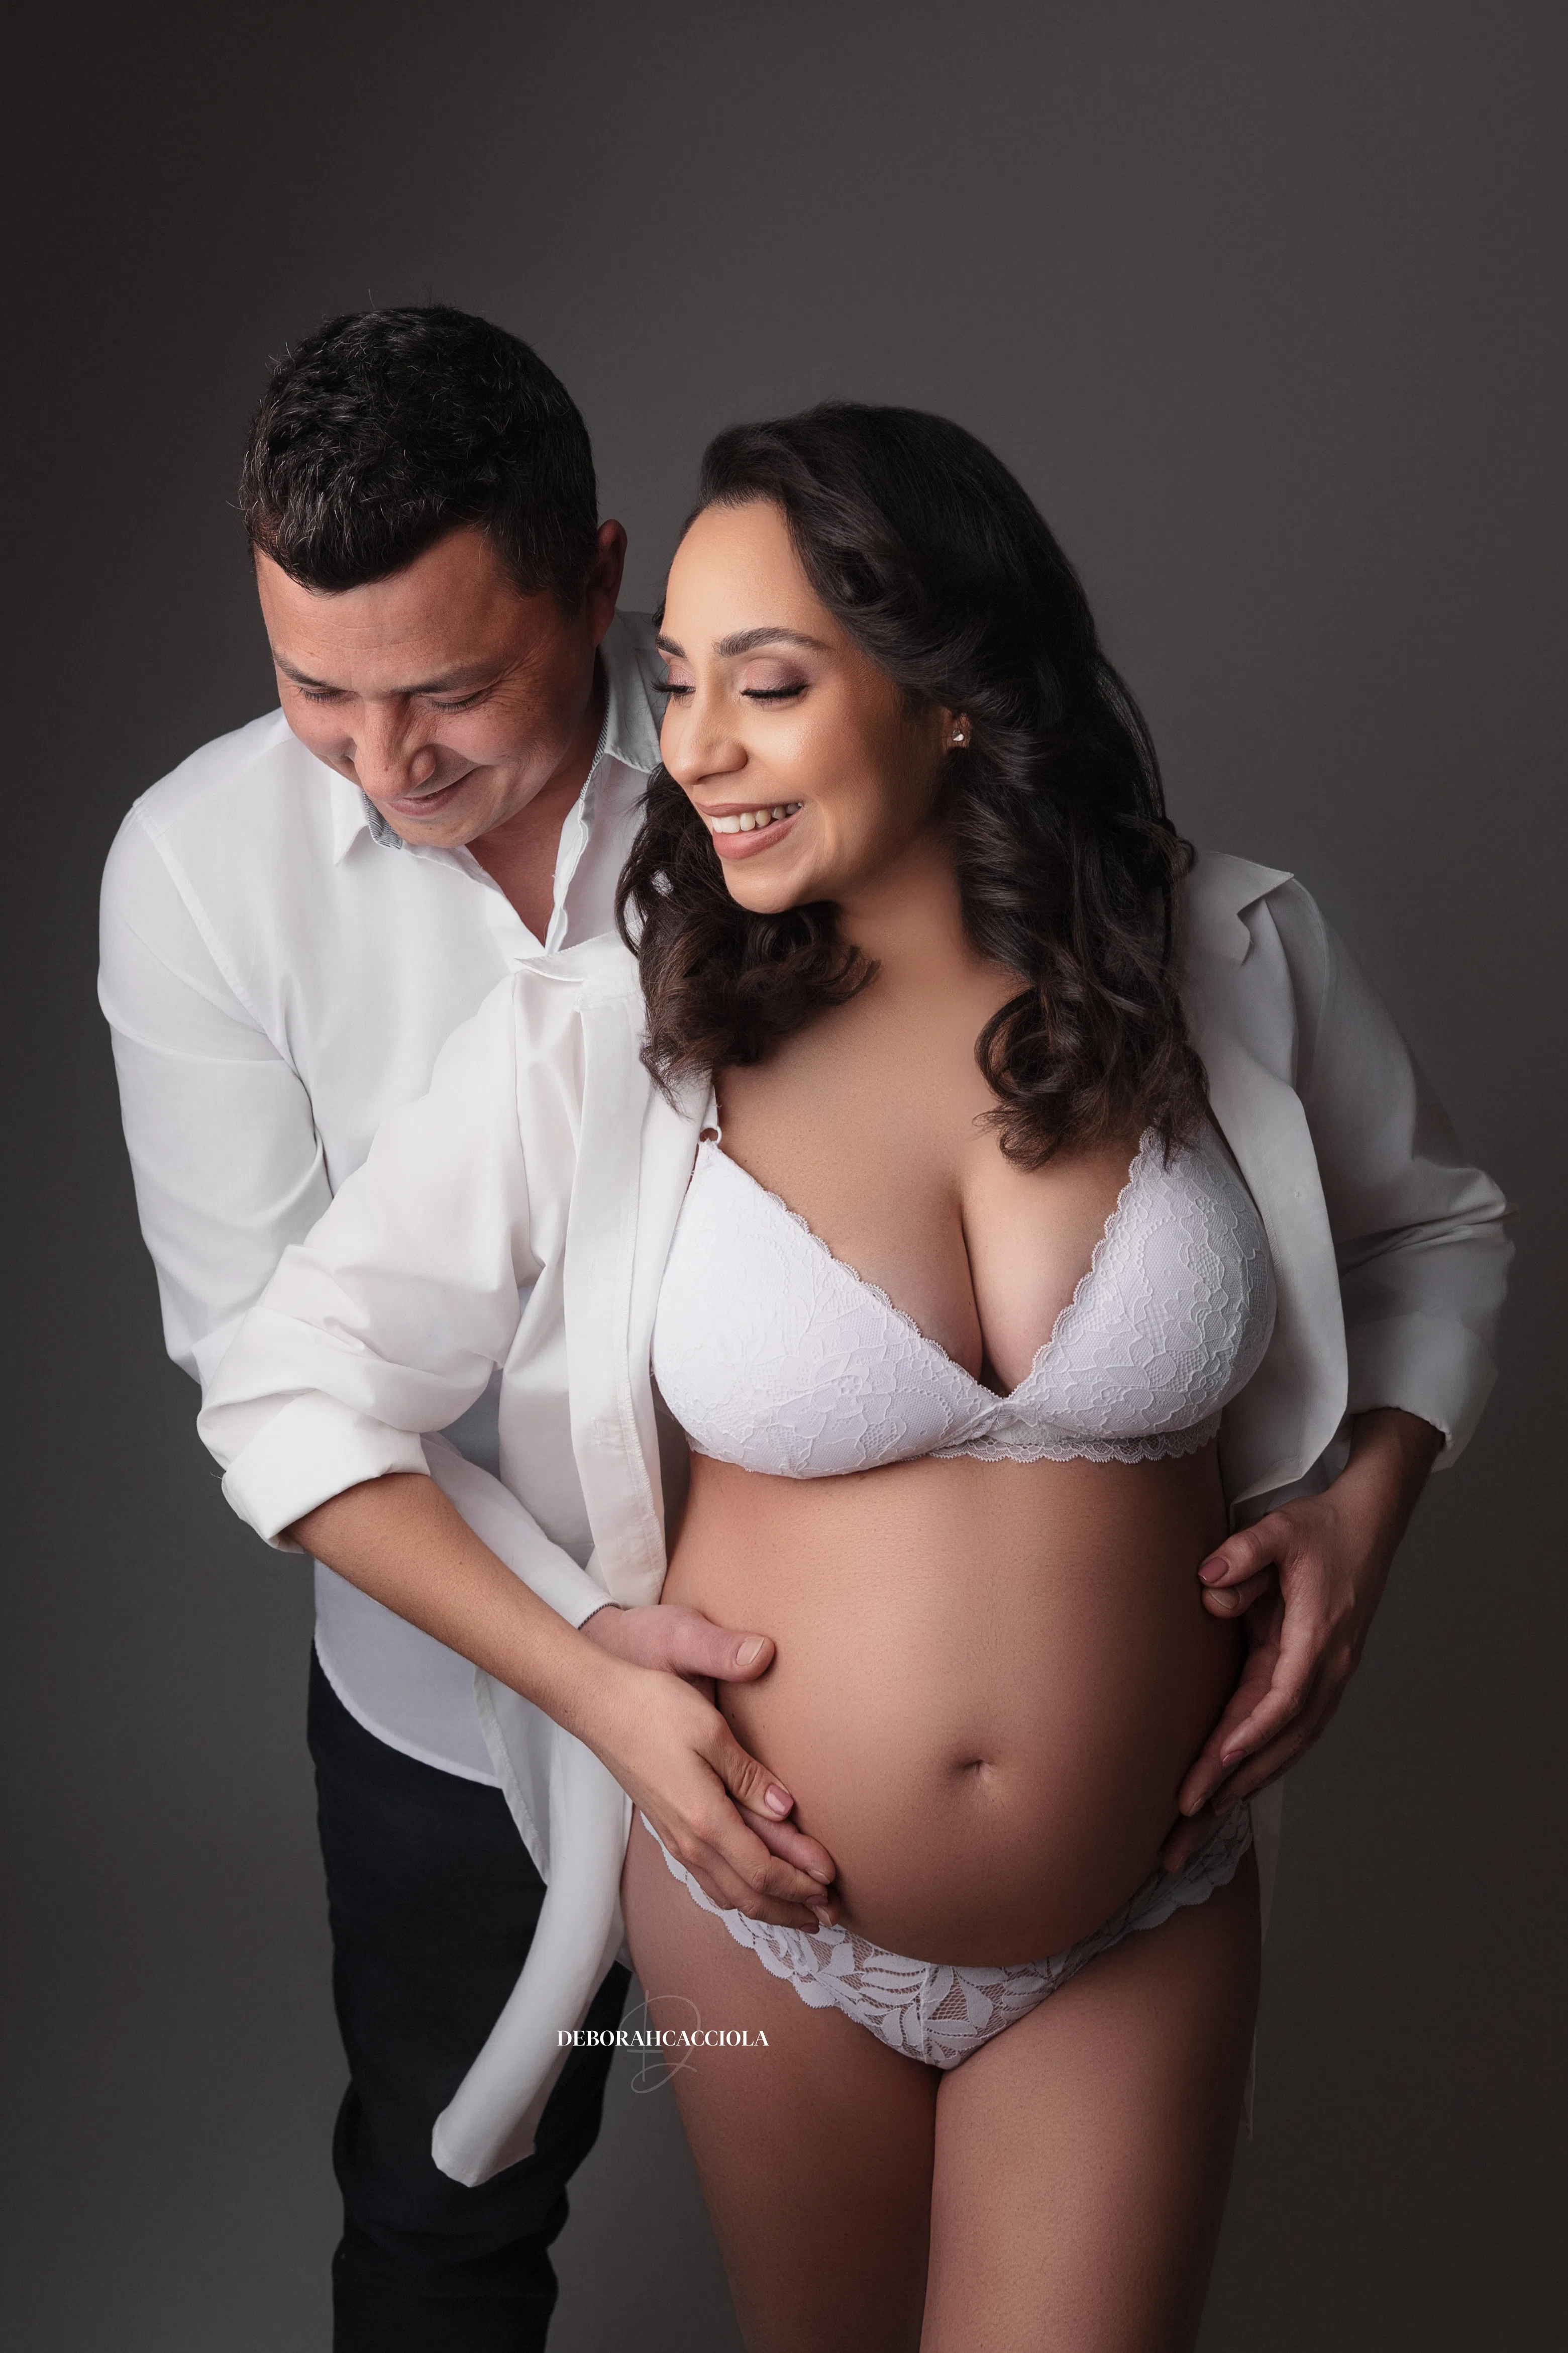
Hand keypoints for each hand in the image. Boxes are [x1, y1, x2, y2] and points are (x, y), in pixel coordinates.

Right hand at [580, 1603, 840, 1929]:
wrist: (599, 1705)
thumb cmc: (653, 1708)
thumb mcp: (711, 1731)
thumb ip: (749, 1776)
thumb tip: (784, 1808)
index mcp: (704, 1819)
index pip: (763, 1870)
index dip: (801, 1882)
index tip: (832, 1885)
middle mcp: (689, 1842)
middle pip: (748, 1895)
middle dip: (791, 1909)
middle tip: (828, 1916)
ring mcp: (675, 1839)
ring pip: (727, 1893)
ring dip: (767, 1906)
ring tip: (798, 1910)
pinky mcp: (668, 1829)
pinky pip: (709, 1879)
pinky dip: (738, 1893)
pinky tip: (748, 1888)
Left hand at [1162, 1409, 1441, 1870]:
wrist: (1368, 1524)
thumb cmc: (1321, 1526)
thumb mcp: (1281, 1528)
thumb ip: (1245, 1551)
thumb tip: (1208, 1582)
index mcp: (1319, 1640)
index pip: (1281, 1700)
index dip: (1248, 1735)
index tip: (1215, 1763)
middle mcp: (1328, 1671)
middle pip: (1279, 1742)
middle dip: (1232, 1785)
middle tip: (1183, 1823)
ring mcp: (1328, 1679)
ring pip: (1285, 1747)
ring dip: (1245, 1785)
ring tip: (1199, 1825)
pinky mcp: (1319, 1679)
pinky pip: (1288, 1733)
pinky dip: (1260, 1763)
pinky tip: (1232, 1789)